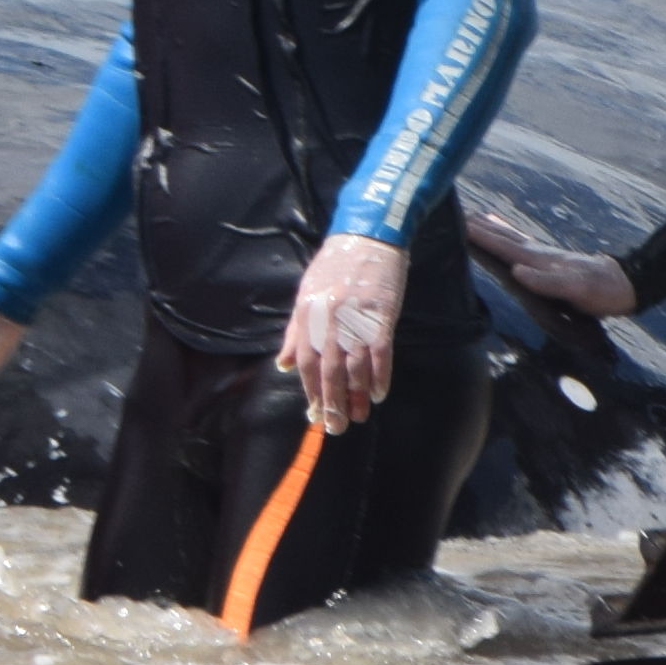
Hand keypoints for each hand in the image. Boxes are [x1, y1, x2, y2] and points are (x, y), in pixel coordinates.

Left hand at [279, 229, 411, 432]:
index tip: (315, 412)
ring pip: (354, 367)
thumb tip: (284, 365)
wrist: (367, 237)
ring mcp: (355, 318)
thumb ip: (295, 332)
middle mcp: (328, 318)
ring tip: (357, 417)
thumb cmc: (335, 267)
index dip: (309, 390)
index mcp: (306, 313)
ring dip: (356, 396)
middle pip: (328, 370)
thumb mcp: (306, 294)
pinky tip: (378, 394)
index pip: (304, 361)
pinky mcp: (381, 316)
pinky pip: (380, 353)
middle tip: (335, 427)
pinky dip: (379, 376)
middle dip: (331, 402)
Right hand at [465, 207, 639, 322]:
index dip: (481, 236)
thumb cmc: (600, 292)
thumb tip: (516, 271)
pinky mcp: (551, 260)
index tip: (457, 224)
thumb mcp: (577, 290)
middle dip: (478, 227)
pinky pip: (521, 242)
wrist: (625, 284)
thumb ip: (547, 281)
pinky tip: (504, 230)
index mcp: (539, 260)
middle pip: (503, 237)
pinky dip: (507, 232)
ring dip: (490, 228)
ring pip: (511, 237)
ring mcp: (545, 255)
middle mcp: (538, 254)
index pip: (504, 246)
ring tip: (471, 217)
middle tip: (455, 214)